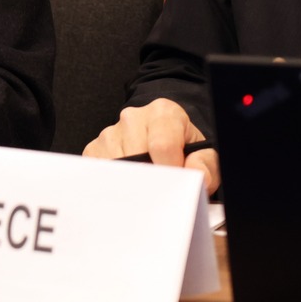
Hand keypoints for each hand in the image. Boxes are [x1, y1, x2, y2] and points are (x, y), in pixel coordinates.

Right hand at [83, 98, 220, 194]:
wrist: (165, 142)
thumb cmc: (183, 150)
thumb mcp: (205, 155)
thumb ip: (206, 164)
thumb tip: (196, 173)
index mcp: (164, 112)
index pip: (162, 144)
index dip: (171, 170)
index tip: (176, 182)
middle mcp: (133, 118)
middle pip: (138, 158)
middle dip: (151, 180)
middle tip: (162, 188)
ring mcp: (111, 132)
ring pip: (117, 168)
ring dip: (132, 183)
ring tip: (147, 184)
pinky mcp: (94, 149)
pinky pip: (100, 173)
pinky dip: (114, 184)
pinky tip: (129, 184)